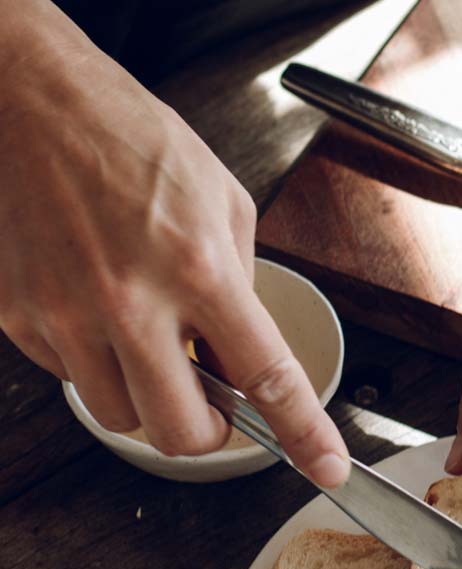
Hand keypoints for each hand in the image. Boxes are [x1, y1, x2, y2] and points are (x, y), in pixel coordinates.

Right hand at [0, 0, 348, 483]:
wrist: (31, 101)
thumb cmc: (132, 138)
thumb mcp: (221, 198)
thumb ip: (239, 280)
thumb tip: (238, 347)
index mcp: (198, 266)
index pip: (266, 376)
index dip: (304, 435)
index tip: (325, 466)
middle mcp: (131, 302)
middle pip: (181, 432)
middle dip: (207, 431)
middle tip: (214, 402)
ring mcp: (66, 314)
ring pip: (121, 417)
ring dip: (149, 397)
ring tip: (151, 342)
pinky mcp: (18, 316)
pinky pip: (70, 376)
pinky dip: (96, 362)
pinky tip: (100, 312)